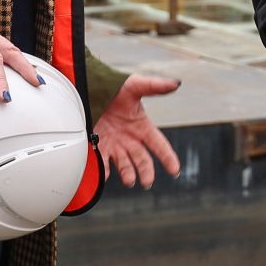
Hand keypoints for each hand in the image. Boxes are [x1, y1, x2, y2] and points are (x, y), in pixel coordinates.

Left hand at [95, 74, 182, 188]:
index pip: (159, 145)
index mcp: (142, 127)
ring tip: (129, 180)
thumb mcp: (135, 85)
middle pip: (143, 160)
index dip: (168, 157)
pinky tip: (107, 175)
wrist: (89, 88)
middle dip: (146, 172)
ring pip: (125, 165)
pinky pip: (104, 163)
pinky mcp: (99, 147)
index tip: (174, 170)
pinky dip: (105, 171)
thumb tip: (176, 83)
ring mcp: (115, 145)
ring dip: (128, 175)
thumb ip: (155, 86)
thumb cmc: (114, 87)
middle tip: (147, 182)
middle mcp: (130, 139)